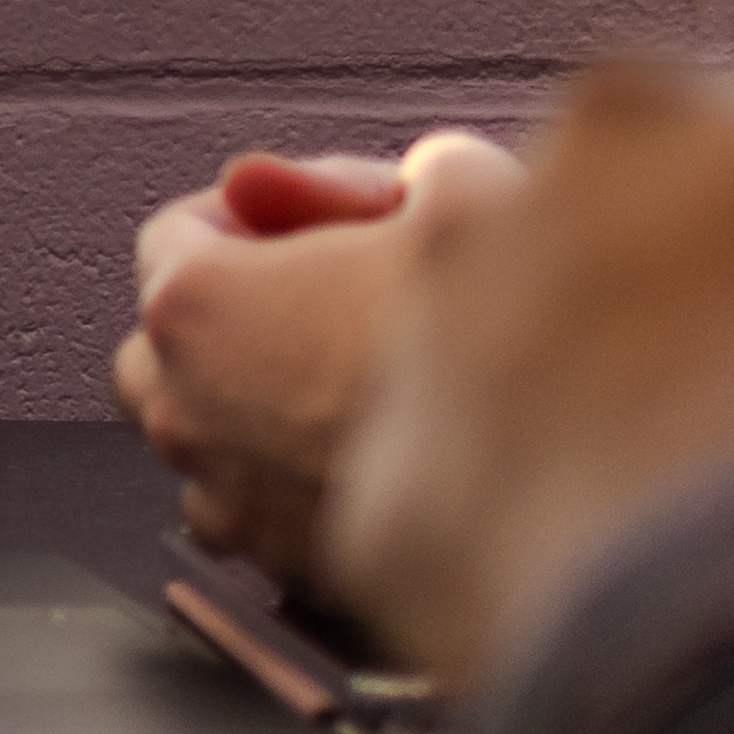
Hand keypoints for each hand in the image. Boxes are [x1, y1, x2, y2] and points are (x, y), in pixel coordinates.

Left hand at [113, 142, 490, 588]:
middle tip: (327, 295)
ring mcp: (226, 495)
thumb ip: (421, 170)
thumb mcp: (468, 196)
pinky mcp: (279, 562)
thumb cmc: (500, 344)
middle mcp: (184, 409)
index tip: (315, 218)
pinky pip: (253, 512)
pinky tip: (375, 453)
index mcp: (196, 304)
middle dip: (233, 312)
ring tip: (353, 378)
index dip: (256, 214)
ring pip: (202, 435)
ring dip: (254, 405)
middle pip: (166, 341)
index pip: (174, 234)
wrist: (567, 488)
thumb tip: (419, 179)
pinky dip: (292, 483)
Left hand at [321, 67, 733, 685]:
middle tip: (702, 394)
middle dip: (605, 302)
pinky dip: (503, 547)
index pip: (668, 132)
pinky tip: (597, 589)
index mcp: (647, 111)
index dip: (731, 217)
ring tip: (640, 485)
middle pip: (536, 234)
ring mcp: (421, 352)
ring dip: (534, 409)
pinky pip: (440, 516)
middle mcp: (494, 208)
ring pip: (461, 364)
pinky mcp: (384, 498)